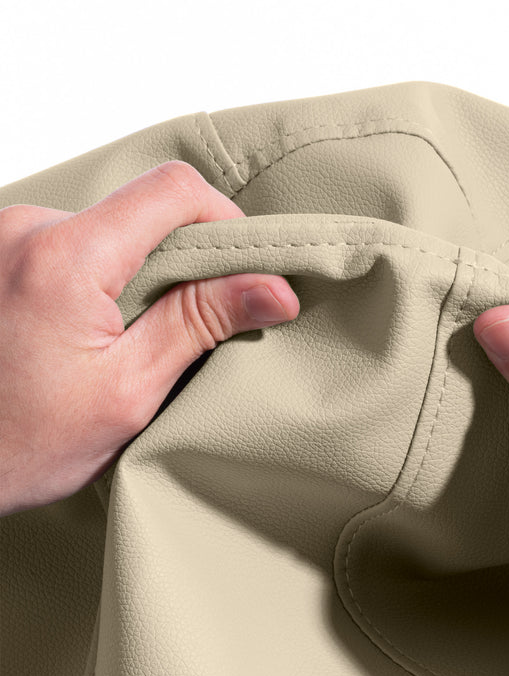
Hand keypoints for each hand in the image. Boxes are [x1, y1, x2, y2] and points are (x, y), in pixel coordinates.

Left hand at [0, 161, 299, 516]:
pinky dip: (108, 274)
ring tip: (134, 335)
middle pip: (144, 208)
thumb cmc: (19, 444)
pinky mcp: (1, 252)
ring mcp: (5, 236)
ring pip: (114, 226)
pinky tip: (98, 328)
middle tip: (191, 321)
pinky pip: (78, 241)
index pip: (173, 191)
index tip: (244, 268)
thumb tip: (274, 290)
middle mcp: (27, 228)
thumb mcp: (128, 390)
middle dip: (186, 257)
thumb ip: (200, 323)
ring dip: (144, 270)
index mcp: (66, 258)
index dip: (225, 219)